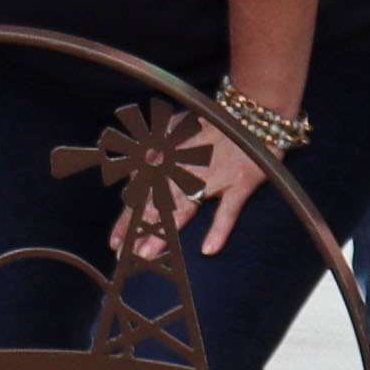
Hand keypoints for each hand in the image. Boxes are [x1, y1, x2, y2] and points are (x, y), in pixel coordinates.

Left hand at [125, 124, 274, 260]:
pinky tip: (209, 249)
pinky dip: (219, 229)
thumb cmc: (214, 123)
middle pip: (158, 205)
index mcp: (172, 158)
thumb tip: (132, 170)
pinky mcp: (240, 183)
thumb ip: (154, 148)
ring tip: (148, 254)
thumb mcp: (177, 128)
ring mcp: (214, 177)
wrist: (254, 114)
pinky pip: (228, 210)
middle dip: (139, 231)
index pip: (144, 193)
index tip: (114, 241)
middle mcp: (188, 169)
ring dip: (165, 232)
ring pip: (184, 209)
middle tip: (124, 256)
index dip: (128, 218)